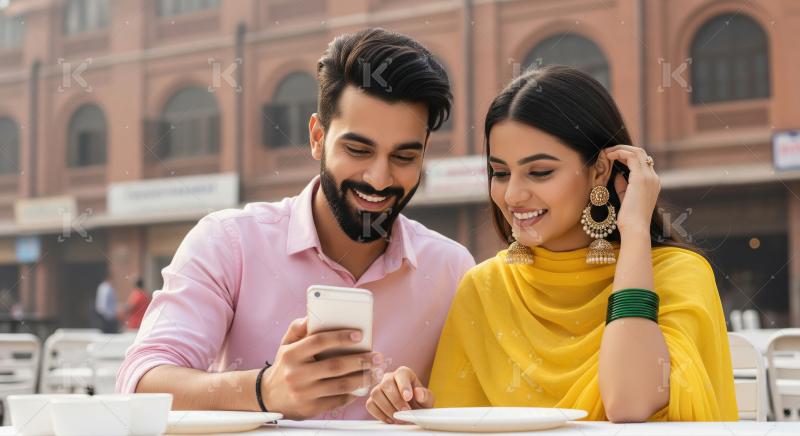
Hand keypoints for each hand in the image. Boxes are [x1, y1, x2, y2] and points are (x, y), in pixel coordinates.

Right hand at [260, 317, 382, 418]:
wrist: (269, 397)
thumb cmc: (285, 366)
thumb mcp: (285, 345)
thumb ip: (297, 328)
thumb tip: (310, 315)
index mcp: (291, 354)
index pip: (319, 341)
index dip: (340, 337)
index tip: (360, 334)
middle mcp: (297, 374)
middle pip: (335, 366)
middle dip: (360, 360)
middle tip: (377, 356)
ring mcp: (304, 393)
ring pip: (340, 385)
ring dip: (361, 378)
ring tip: (374, 371)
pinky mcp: (311, 408)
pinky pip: (337, 400)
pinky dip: (352, 393)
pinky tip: (361, 386)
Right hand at [366, 366, 433, 423]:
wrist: (412, 411)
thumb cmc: (419, 402)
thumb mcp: (427, 399)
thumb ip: (425, 395)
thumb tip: (418, 392)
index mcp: (404, 373)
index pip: (401, 374)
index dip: (403, 386)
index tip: (408, 397)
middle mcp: (389, 378)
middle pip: (386, 384)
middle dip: (396, 400)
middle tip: (405, 411)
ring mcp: (379, 388)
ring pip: (376, 394)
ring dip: (387, 408)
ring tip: (399, 417)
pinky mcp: (373, 400)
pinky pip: (370, 404)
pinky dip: (380, 414)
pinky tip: (390, 419)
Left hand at [602, 145, 660, 234]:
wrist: (635, 229)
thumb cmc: (629, 219)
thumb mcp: (626, 198)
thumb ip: (623, 186)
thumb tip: (618, 174)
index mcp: (652, 183)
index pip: (642, 162)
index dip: (627, 156)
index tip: (612, 157)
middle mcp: (653, 178)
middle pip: (641, 153)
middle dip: (624, 149)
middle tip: (609, 151)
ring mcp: (649, 177)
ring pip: (637, 151)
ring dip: (620, 149)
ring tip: (606, 152)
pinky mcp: (641, 178)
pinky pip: (630, 156)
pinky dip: (619, 153)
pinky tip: (608, 156)